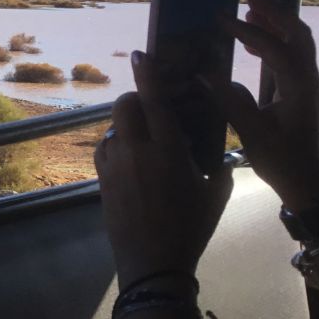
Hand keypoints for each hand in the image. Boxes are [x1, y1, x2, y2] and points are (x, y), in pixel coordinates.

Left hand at [95, 52, 232, 288]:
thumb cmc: (191, 228)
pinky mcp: (101, 180)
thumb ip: (216, 164)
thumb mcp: (216, 193)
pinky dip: (116, 146)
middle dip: (136, 99)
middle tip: (151, 106)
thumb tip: (216, 150)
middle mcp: (136, 151)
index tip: (141, 54)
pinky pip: (106, 150)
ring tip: (145, 139)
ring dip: (127, 125)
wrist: (153, 265)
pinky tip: (130, 159)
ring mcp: (114, 165)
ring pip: (113, 128)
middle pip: (125, 106)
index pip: (154, 101)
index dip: (148, 74)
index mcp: (168, 150)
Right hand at [206, 0, 318, 211]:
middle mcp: (306, 79)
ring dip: (276, 23)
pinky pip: (291, 55)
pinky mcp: (299, 90)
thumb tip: (204, 73)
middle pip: (298, 33)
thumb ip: (230, 101)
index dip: (247, 30)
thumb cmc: (280, 161)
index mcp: (297, 88)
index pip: (274, 48)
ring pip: (297, 41)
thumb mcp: (252, 133)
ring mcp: (306, 84)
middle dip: (275, 12)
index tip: (221, 19)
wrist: (306, 182)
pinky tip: (250, 44)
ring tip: (249, 9)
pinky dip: (273, 41)